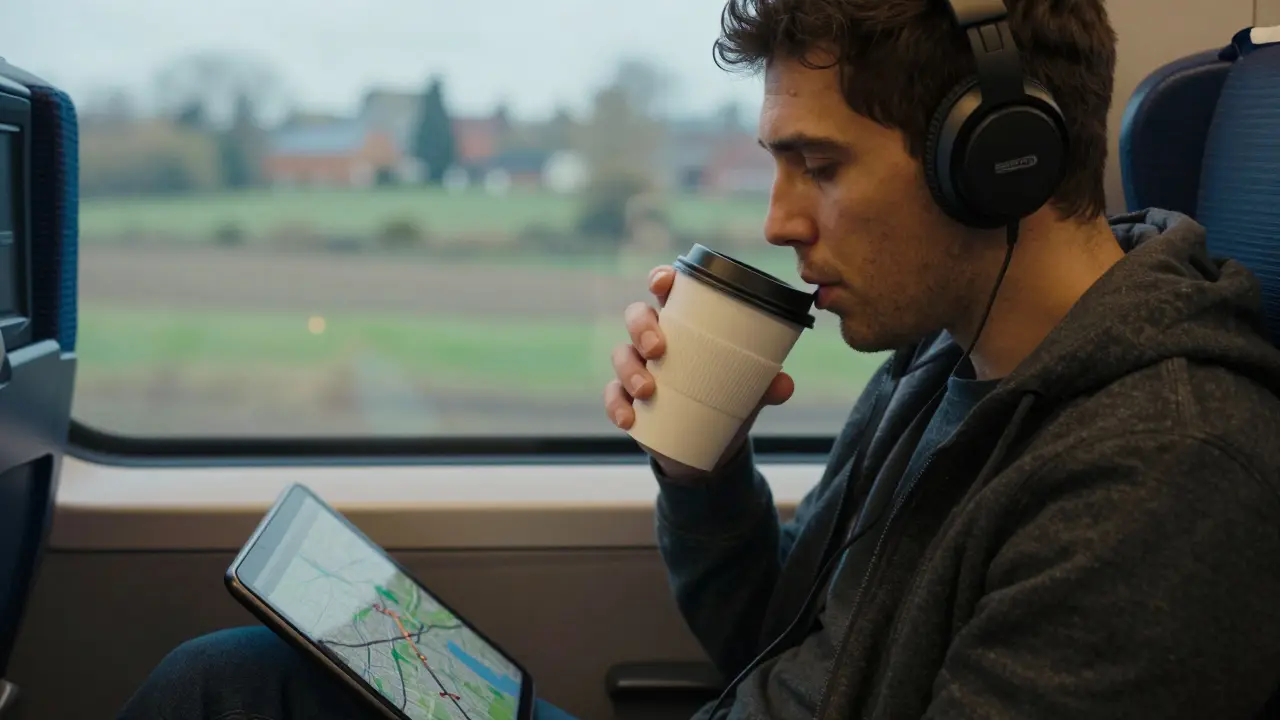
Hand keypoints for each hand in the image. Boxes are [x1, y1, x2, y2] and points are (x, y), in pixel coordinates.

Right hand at [604, 265, 794, 480]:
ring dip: (629, 369)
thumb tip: (783, 384)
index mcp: (686, 322)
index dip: (660, 278)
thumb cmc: (727, 397)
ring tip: (647, 391)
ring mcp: (639, 367)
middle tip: (658, 349)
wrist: (708, 446)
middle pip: (637, 316)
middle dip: (642, 328)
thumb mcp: (750, 389)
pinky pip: (612, 395)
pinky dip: (617, 406)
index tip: (663, 284)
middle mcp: (656, 338)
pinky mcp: (627, 398)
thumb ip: (766, 384)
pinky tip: (629, 419)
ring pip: (621, 353)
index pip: (667, 289)